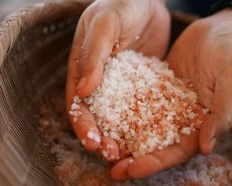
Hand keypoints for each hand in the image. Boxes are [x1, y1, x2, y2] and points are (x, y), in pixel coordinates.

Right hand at [66, 0, 169, 160]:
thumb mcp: (104, 24)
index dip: (82, 124)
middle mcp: (99, 82)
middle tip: (113, 154)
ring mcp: (121, 86)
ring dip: (122, 136)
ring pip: (118, 117)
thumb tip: (83, 92)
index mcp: (82, 69)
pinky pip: (141, 107)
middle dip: (102, 137)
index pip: (77, 103)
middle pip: (97, 117)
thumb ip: (93, 55)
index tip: (92, 141)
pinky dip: (143, 123)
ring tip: (131, 153)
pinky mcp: (141, 85)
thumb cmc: (121, 4)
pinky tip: (154, 135)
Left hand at [110, 8, 231, 179]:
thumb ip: (222, 114)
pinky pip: (138, 102)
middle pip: (158, 145)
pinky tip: (105, 117)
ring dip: (125, 140)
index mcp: (204, 124)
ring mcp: (169, 103)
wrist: (221, 28)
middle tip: (112, 168)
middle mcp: (184, 119)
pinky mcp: (158, 88)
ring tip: (103, 148)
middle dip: (135, 158)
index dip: (157, 162)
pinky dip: (124, 112)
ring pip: (144, 126)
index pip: (179, 151)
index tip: (134, 169)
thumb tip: (207, 147)